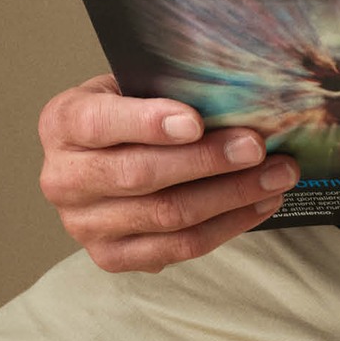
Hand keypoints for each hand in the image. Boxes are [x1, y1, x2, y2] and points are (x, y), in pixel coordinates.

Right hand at [38, 74, 298, 270]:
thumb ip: (169, 87)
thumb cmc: (130, 109)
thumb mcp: (134, 84)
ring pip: (166, 216)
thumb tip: (239, 94)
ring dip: (231, 196)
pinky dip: (226, 226)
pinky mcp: (111, 256)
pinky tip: (259, 203)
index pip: (99, 123)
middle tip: (257, 147)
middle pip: (139, 175)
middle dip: (207, 161)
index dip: (148, 123)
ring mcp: (83, 224)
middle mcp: (62, 178)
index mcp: (62, 123)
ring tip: (277, 175)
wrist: (105, 154)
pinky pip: (177, 248)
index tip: (196, 121)